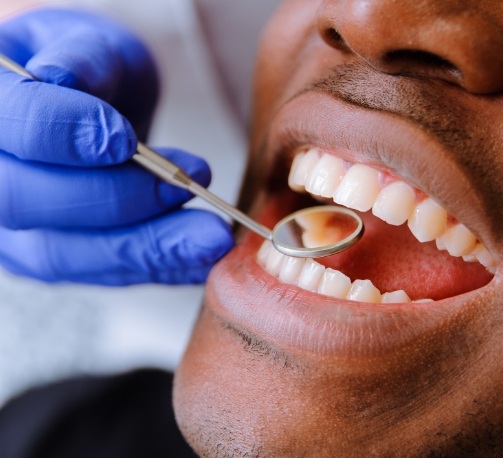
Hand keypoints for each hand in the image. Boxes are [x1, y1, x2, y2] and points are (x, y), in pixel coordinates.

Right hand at [0, 8, 233, 284]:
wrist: (92, 113)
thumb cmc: (92, 74)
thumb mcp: (91, 46)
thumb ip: (82, 58)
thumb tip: (61, 78)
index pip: (10, 128)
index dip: (63, 133)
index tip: (124, 139)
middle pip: (25, 203)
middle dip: (114, 200)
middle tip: (185, 186)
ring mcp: (12, 228)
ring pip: (65, 255)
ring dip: (146, 250)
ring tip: (210, 238)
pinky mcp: (54, 257)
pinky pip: (101, 273)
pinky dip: (156, 267)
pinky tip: (200, 258)